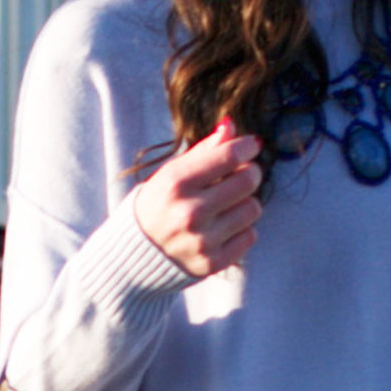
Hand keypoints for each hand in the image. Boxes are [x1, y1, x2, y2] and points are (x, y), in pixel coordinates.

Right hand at [133, 115, 262, 279]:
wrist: (137, 252)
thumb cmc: (160, 203)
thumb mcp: (172, 172)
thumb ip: (204, 150)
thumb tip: (231, 127)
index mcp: (176, 184)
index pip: (228, 156)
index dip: (247, 147)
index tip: (252, 145)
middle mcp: (188, 213)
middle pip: (247, 181)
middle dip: (250, 173)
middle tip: (242, 174)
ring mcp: (201, 241)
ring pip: (253, 209)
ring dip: (245, 203)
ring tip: (228, 204)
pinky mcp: (211, 263)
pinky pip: (249, 236)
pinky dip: (242, 229)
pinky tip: (224, 227)